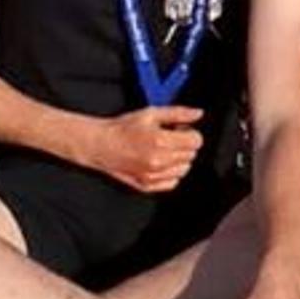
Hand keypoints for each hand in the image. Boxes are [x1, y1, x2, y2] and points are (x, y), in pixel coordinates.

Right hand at [82, 105, 207, 193]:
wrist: (101, 144)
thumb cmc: (123, 129)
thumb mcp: (151, 113)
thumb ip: (178, 113)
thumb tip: (197, 114)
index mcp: (160, 141)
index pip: (195, 141)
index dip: (190, 132)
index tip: (181, 130)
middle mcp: (158, 161)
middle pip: (191, 155)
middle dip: (184, 145)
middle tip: (170, 138)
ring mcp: (153, 175)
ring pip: (184, 169)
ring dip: (178, 159)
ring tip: (163, 150)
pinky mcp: (147, 185)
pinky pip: (172, 182)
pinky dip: (170, 173)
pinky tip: (159, 162)